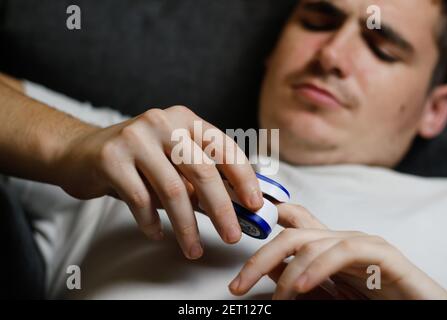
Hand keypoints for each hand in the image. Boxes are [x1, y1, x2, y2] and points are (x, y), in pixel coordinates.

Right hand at [55, 106, 263, 259]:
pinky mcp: (111, 159)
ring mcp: (136, 138)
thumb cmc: (136, 160)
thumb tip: (234, 208)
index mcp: (184, 119)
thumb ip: (199, 178)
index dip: (243, 177)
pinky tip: (158, 234)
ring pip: (173, 190)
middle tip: (232, 235)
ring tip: (193, 247)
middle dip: (221, 209)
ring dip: (187, 226)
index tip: (255, 204)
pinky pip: (141, 200)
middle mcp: (162, 122)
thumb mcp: (172, 160)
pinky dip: (153, 223)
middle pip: (202, 171)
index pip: (223, 147)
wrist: (81, 152)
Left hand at [229, 204, 446, 299]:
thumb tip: (266, 266)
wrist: (419, 309)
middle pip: (291, 232)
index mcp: (324, 245)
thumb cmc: (373, 302)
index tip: (234, 223)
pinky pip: (344, 252)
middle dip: (259, 256)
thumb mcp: (325, 293)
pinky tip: (299, 286)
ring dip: (285, 272)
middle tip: (237, 286)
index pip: (290, 220)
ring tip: (275, 300)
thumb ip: (297, 277)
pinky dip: (317, 268)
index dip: (261, 215)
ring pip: (311, 242)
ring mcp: (360, 242)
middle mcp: (338, 238)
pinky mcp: (382, 254)